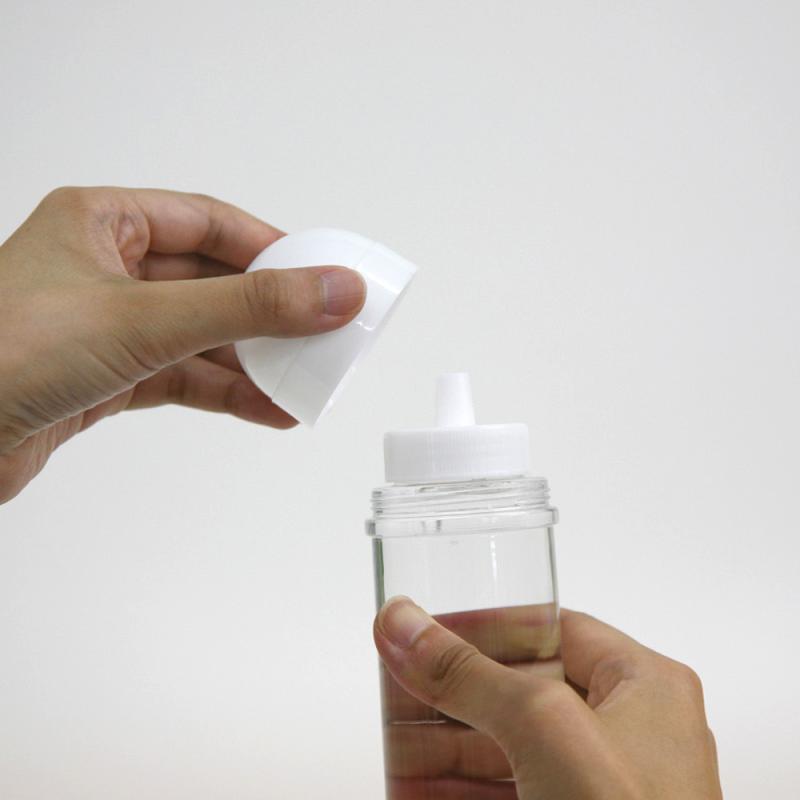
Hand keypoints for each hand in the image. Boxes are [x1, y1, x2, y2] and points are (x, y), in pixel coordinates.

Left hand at [0, 187, 365, 502]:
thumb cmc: (4, 355)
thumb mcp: (145, 319)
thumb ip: (247, 307)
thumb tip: (332, 290)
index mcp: (102, 223)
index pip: (209, 222)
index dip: (270, 248)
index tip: (319, 275)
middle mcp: (105, 271)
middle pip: (211, 282)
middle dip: (268, 313)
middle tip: (323, 331)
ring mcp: (107, 327)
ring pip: (201, 335)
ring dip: (253, 361)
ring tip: (304, 379)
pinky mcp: (106, 378)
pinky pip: (183, 377)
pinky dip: (226, 393)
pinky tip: (267, 409)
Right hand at [374, 597, 721, 799]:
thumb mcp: (543, 730)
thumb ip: (468, 674)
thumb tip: (403, 622)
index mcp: (644, 686)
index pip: (551, 629)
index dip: (484, 626)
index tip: (425, 629)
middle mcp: (630, 735)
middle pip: (521, 693)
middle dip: (451, 695)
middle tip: (396, 688)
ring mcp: (603, 789)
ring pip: (510, 752)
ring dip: (448, 750)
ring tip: (395, 746)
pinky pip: (510, 796)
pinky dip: (461, 793)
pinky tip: (417, 791)